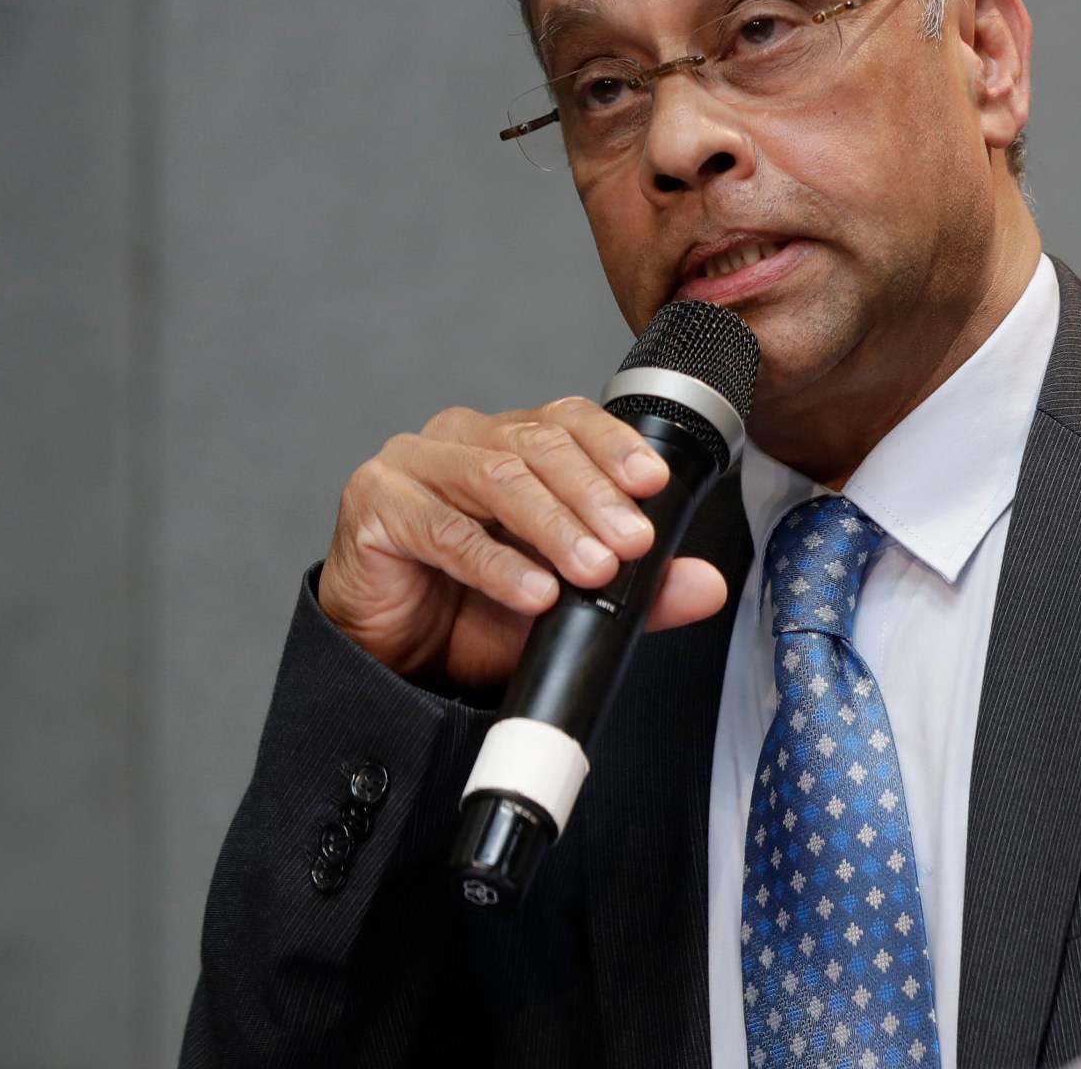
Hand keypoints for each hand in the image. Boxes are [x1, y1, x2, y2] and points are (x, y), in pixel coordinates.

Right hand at [317, 397, 728, 686]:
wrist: (396, 661)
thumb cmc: (473, 614)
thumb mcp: (569, 602)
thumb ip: (637, 590)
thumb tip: (705, 584)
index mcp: (508, 440)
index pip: (568, 420)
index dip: (614, 445)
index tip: (655, 484)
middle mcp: (461, 439)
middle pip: (538, 446)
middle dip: (595, 496)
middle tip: (633, 543)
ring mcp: (412, 464)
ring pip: (497, 479)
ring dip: (554, 526)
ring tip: (593, 568)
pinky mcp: (375, 504)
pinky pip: (445, 530)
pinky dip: (497, 565)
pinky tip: (533, 592)